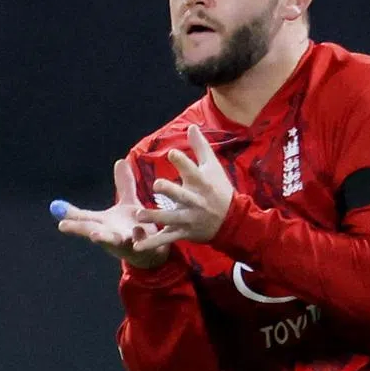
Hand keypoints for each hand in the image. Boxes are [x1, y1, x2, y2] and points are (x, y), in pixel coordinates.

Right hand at [53, 159, 168, 269]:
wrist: (155, 251)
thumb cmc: (136, 227)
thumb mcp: (129, 204)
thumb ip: (124, 185)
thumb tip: (120, 161)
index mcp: (104, 223)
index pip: (84, 218)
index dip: (69, 214)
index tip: (54, 208)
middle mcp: (111, 233)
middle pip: (90, 230)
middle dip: (78, 228)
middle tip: (63, 225)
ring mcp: (125, 242)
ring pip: (112, 240)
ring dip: (103, 238)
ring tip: (95, 235)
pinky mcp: (142, 247)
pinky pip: (139, 242)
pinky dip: (138, 237)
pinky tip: (137, 230)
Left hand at [133, 124, 233, 251]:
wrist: (232, 221)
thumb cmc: (220, 189)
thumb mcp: (212, 167)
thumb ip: (200, 147)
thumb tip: (191, 126)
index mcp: (202, 183)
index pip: (192, 170)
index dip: (182, 161)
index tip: (172, 153)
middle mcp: (196, 201)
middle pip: (182, 195)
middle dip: (171, 191)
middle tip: (157, 184)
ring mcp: (190, 218)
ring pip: (171, 218)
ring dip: (156, 217)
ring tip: (139, 214)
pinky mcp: (184, 232)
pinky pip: (166, 238)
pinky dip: (152, 242)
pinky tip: (136, 244)